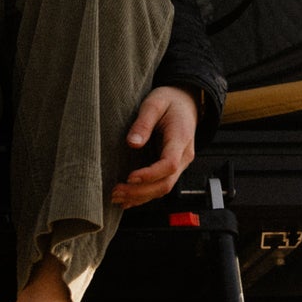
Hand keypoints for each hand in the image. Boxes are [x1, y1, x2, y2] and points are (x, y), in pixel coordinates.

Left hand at [111, 86, 197, 208]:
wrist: (185, 102)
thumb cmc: (170, 101)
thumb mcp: (154, 103)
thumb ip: (143, 122)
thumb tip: (132, 143)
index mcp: (181, 139)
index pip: (168, 164)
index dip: (149, 174)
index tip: (129, 177)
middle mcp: (184, 156)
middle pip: (165, 183)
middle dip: (139, 191)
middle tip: (116, 192)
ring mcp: (180, 164)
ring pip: (163, 189)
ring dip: (139, 197)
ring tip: (116, 197)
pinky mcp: (172, 168)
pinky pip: (160, 186)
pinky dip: (144, 195)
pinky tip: (127, 200)